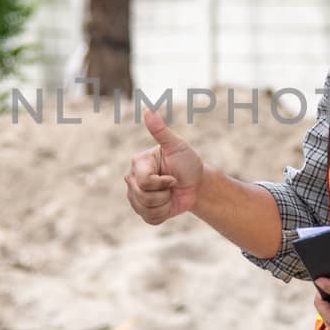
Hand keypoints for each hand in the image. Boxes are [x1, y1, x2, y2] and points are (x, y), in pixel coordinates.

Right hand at [123, 108, 203, 223]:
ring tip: (169, 193)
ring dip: (164, 204)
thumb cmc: (187, 162)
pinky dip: (163, 214)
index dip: (163, 183)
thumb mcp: (177, 146)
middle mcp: (132, 179)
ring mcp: (135, 196)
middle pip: (143, 197)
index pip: (145, 182)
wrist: (196, 184)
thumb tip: (148, 111)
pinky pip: (149, 219)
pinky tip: (167, 204)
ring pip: (145, 209)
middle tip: (172, 185)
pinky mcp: (142, 211)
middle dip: (164, 194)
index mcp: (138, 163)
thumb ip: (161, 131)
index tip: (174, 177)